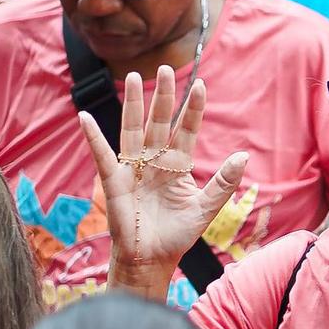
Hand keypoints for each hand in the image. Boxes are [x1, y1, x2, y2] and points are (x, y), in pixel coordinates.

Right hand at [75, 67, 250, 287]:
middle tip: (167, 68)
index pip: (186, 130)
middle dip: (163, 96)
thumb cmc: (177, 235)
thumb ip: (224, 182)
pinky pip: (103, 155)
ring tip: (135, 78)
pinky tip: (85, 118)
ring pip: (133, 129)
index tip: (200, 85)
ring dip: (134, 105)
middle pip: (159, 122)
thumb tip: (243, 155)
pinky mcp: (114, 181)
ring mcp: (133, 168)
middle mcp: (154, 161)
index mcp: (177, 166)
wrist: (152, 259)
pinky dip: (94, 138)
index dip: (192, 110)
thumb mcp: (206, 209)